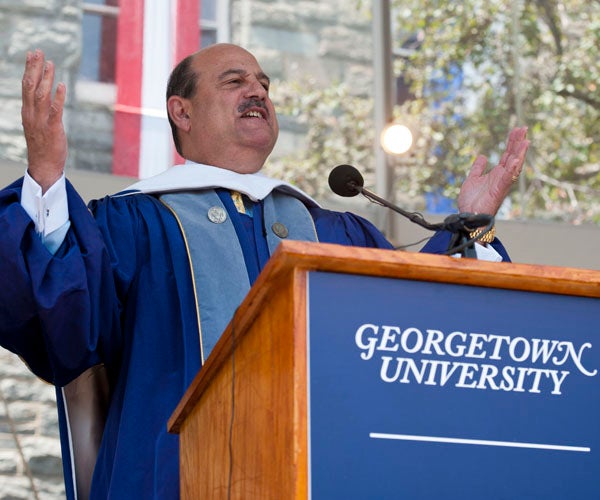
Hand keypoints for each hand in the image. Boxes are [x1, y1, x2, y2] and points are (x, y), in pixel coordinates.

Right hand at [21, 49, 66, 193]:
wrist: (44, 166)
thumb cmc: (43, 145)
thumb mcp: (37, 125)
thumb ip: (39, 110)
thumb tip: (44, 96)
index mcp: (27, 112)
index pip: (26, 86)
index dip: (29, 70)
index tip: (33, 55)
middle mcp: (32, 114)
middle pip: (30, 86)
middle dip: (34, 68)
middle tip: (38, 51)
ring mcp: (41, 121)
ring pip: (41, 95)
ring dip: (46, 78)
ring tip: (51, 63)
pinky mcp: (53, 129)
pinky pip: (55, 110)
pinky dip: (58, 97)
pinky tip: (61, 85)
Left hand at [457, 126, 529, 215]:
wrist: (468, 217)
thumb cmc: (471, 202)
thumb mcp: (472, 180)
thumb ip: (478, 168)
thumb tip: (483, 156)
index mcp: (496, 174)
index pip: (507, 155)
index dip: (512, 142)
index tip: (517, 129)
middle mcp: (501, 177)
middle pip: (512, 156)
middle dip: (518, 143)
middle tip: (523, 128)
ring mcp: (501, 184)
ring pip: (513, 166)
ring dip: (519, 154)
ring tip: (525, 141)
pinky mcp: (499, 191)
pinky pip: (507, 179)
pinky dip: (511, 169)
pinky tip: (515, 159)